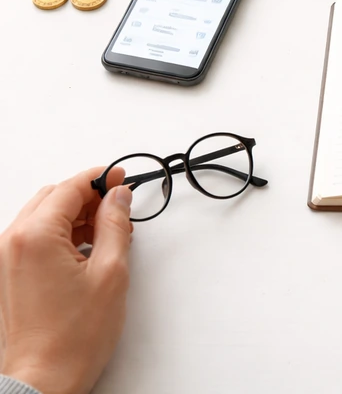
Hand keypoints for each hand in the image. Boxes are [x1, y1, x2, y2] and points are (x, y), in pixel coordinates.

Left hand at [0, 167, 132, 393]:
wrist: (45, 378)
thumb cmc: (74, 336)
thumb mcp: (110, 271)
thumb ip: (115, 224)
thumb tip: (118, 197)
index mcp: (35, 236)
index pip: (69, 188)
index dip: (100, 178)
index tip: (121, 178)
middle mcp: (12, 242)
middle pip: (53, 197)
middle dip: (87, 195)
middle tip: (118, 203)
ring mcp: (6, 259)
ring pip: (43, 216)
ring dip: (75, 214)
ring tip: (109, 230)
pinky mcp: (9, 274)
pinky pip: (35, 237)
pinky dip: (61, 233)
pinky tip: (87, 247)